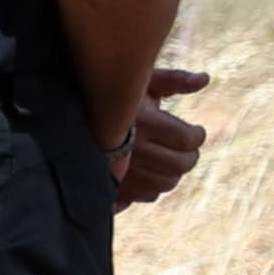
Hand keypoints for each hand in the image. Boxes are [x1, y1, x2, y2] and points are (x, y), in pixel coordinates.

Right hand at [106, 64, 209, 208]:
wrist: (69, 118)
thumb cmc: (112, 98)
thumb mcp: (140, 83)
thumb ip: (173, 80)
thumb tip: (204, 79)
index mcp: (142, 121)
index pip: (186, 139)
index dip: (197, 136)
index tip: (196, 132)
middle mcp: (132, 148)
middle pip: (180, 164)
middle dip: (190, 156)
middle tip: (188, 149)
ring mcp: (123, 170)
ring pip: (166, 182)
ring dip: (174, 173)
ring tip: (171, 160)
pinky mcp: (114, 186)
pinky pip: (147, 195)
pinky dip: (155, 187)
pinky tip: (151, 173)